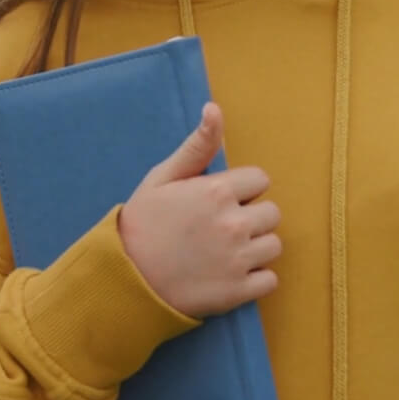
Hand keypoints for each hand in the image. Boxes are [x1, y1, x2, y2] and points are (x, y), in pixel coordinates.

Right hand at [118, 103, 280, 317]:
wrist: (124, 278)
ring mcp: (238, 259)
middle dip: (251, 218)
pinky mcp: (238, 291)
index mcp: (218, 191)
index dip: (241, 190)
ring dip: (256, 249)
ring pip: (274, 246)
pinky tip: (229, 275)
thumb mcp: (163, 177)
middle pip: (272, 213)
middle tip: (220, 229)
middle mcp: (233, 223)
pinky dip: (255, 280)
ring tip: (225, 252)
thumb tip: (214, 108)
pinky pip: (270, 280)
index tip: (219, 202)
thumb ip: (197, 146)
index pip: (260, 180)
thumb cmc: (142, 223)